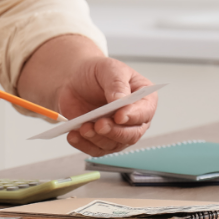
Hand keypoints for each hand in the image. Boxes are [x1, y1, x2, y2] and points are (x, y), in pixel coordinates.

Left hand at [16, 36, 158, 156]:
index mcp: (143, 99)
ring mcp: (119, 132)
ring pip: (113, 145)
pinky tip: (74, 136)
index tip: (119, 116)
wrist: (76, 81)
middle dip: (114, 132)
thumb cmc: (98, 73)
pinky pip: (96, 150)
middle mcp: (135, 120)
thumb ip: (117, 84)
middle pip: (131, 134)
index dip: (133, 116)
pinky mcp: (102, 140)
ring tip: (83, 128)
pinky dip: (84, 145)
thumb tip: (121, 101)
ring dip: (97, 139)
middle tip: (99, 125)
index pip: (145, 112)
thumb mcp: (109, 69)